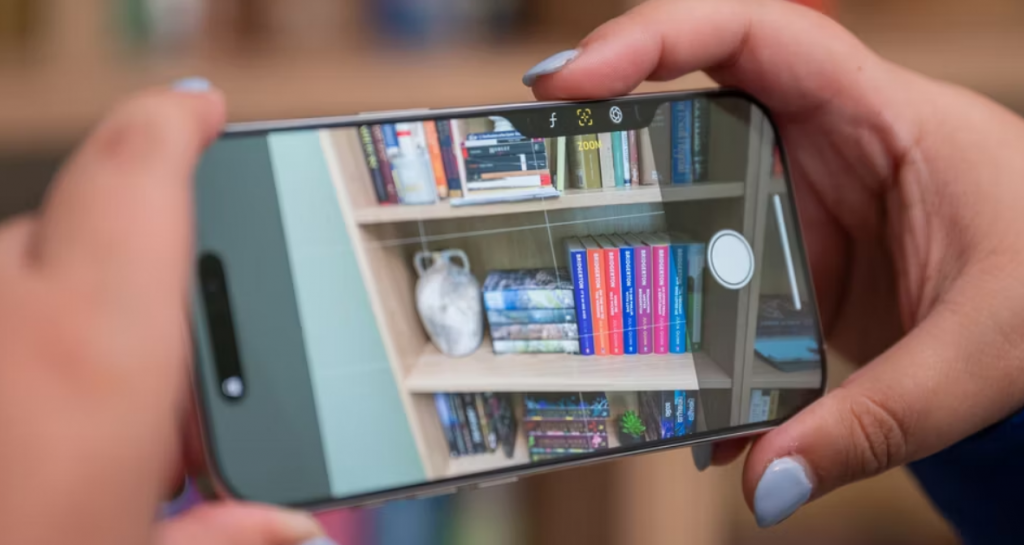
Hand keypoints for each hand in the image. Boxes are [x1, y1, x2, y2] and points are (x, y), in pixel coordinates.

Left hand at [0, 80, 330, 544]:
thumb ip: (226, 531)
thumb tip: (288, 525)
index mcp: (95, 350)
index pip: (137, 172)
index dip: (176, 123)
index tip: (206, 110)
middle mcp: (14, 315)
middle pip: (86, 216)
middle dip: (140, 249)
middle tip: (169, 350)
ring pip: (27, 259)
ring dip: (76, 303)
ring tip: (107, 413)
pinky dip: (25, 330)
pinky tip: (46, 410)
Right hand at [524, 0, 1023, 527]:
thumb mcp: (979, 352)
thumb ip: (871, 424)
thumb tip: (764, 481)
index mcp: (881, 115)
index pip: (755, 34)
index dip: (654, 38)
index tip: (574, 79)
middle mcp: (829, 141)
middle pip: (694, 100)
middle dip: (608, 124)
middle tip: (535, 162)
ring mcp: (804, 195)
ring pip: (692, 183)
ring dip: (634, 226)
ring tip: (574, 262)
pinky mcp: (793, 246)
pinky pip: (715, 256)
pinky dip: (678, 303)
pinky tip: (660, 364)